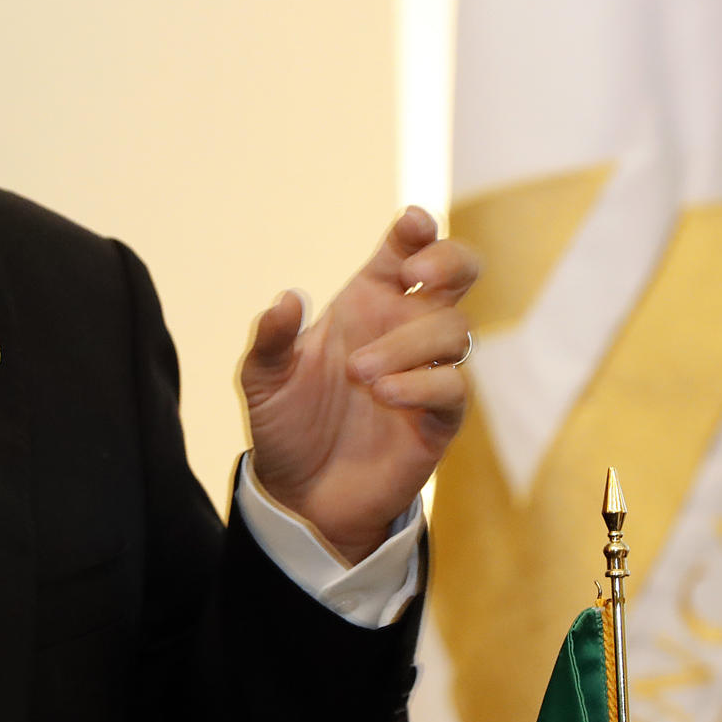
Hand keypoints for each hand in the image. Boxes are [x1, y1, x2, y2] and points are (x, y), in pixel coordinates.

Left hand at [242, 207, 477, 564]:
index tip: (411, 224)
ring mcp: (427, 372)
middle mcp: (404, 329)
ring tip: (359, 374)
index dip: (416, 230)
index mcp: (368, 303)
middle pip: (459, 273)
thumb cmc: (287, 425)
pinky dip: (423, 385)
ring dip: (409, 343)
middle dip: (451, 260)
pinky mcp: (440, 419)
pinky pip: (454, 387)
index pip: (405, 250)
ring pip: (455, 330)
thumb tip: (287, 298)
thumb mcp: (262, 379)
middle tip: (419, 272)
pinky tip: (384, 394)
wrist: (301, 496)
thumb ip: (271, 338)